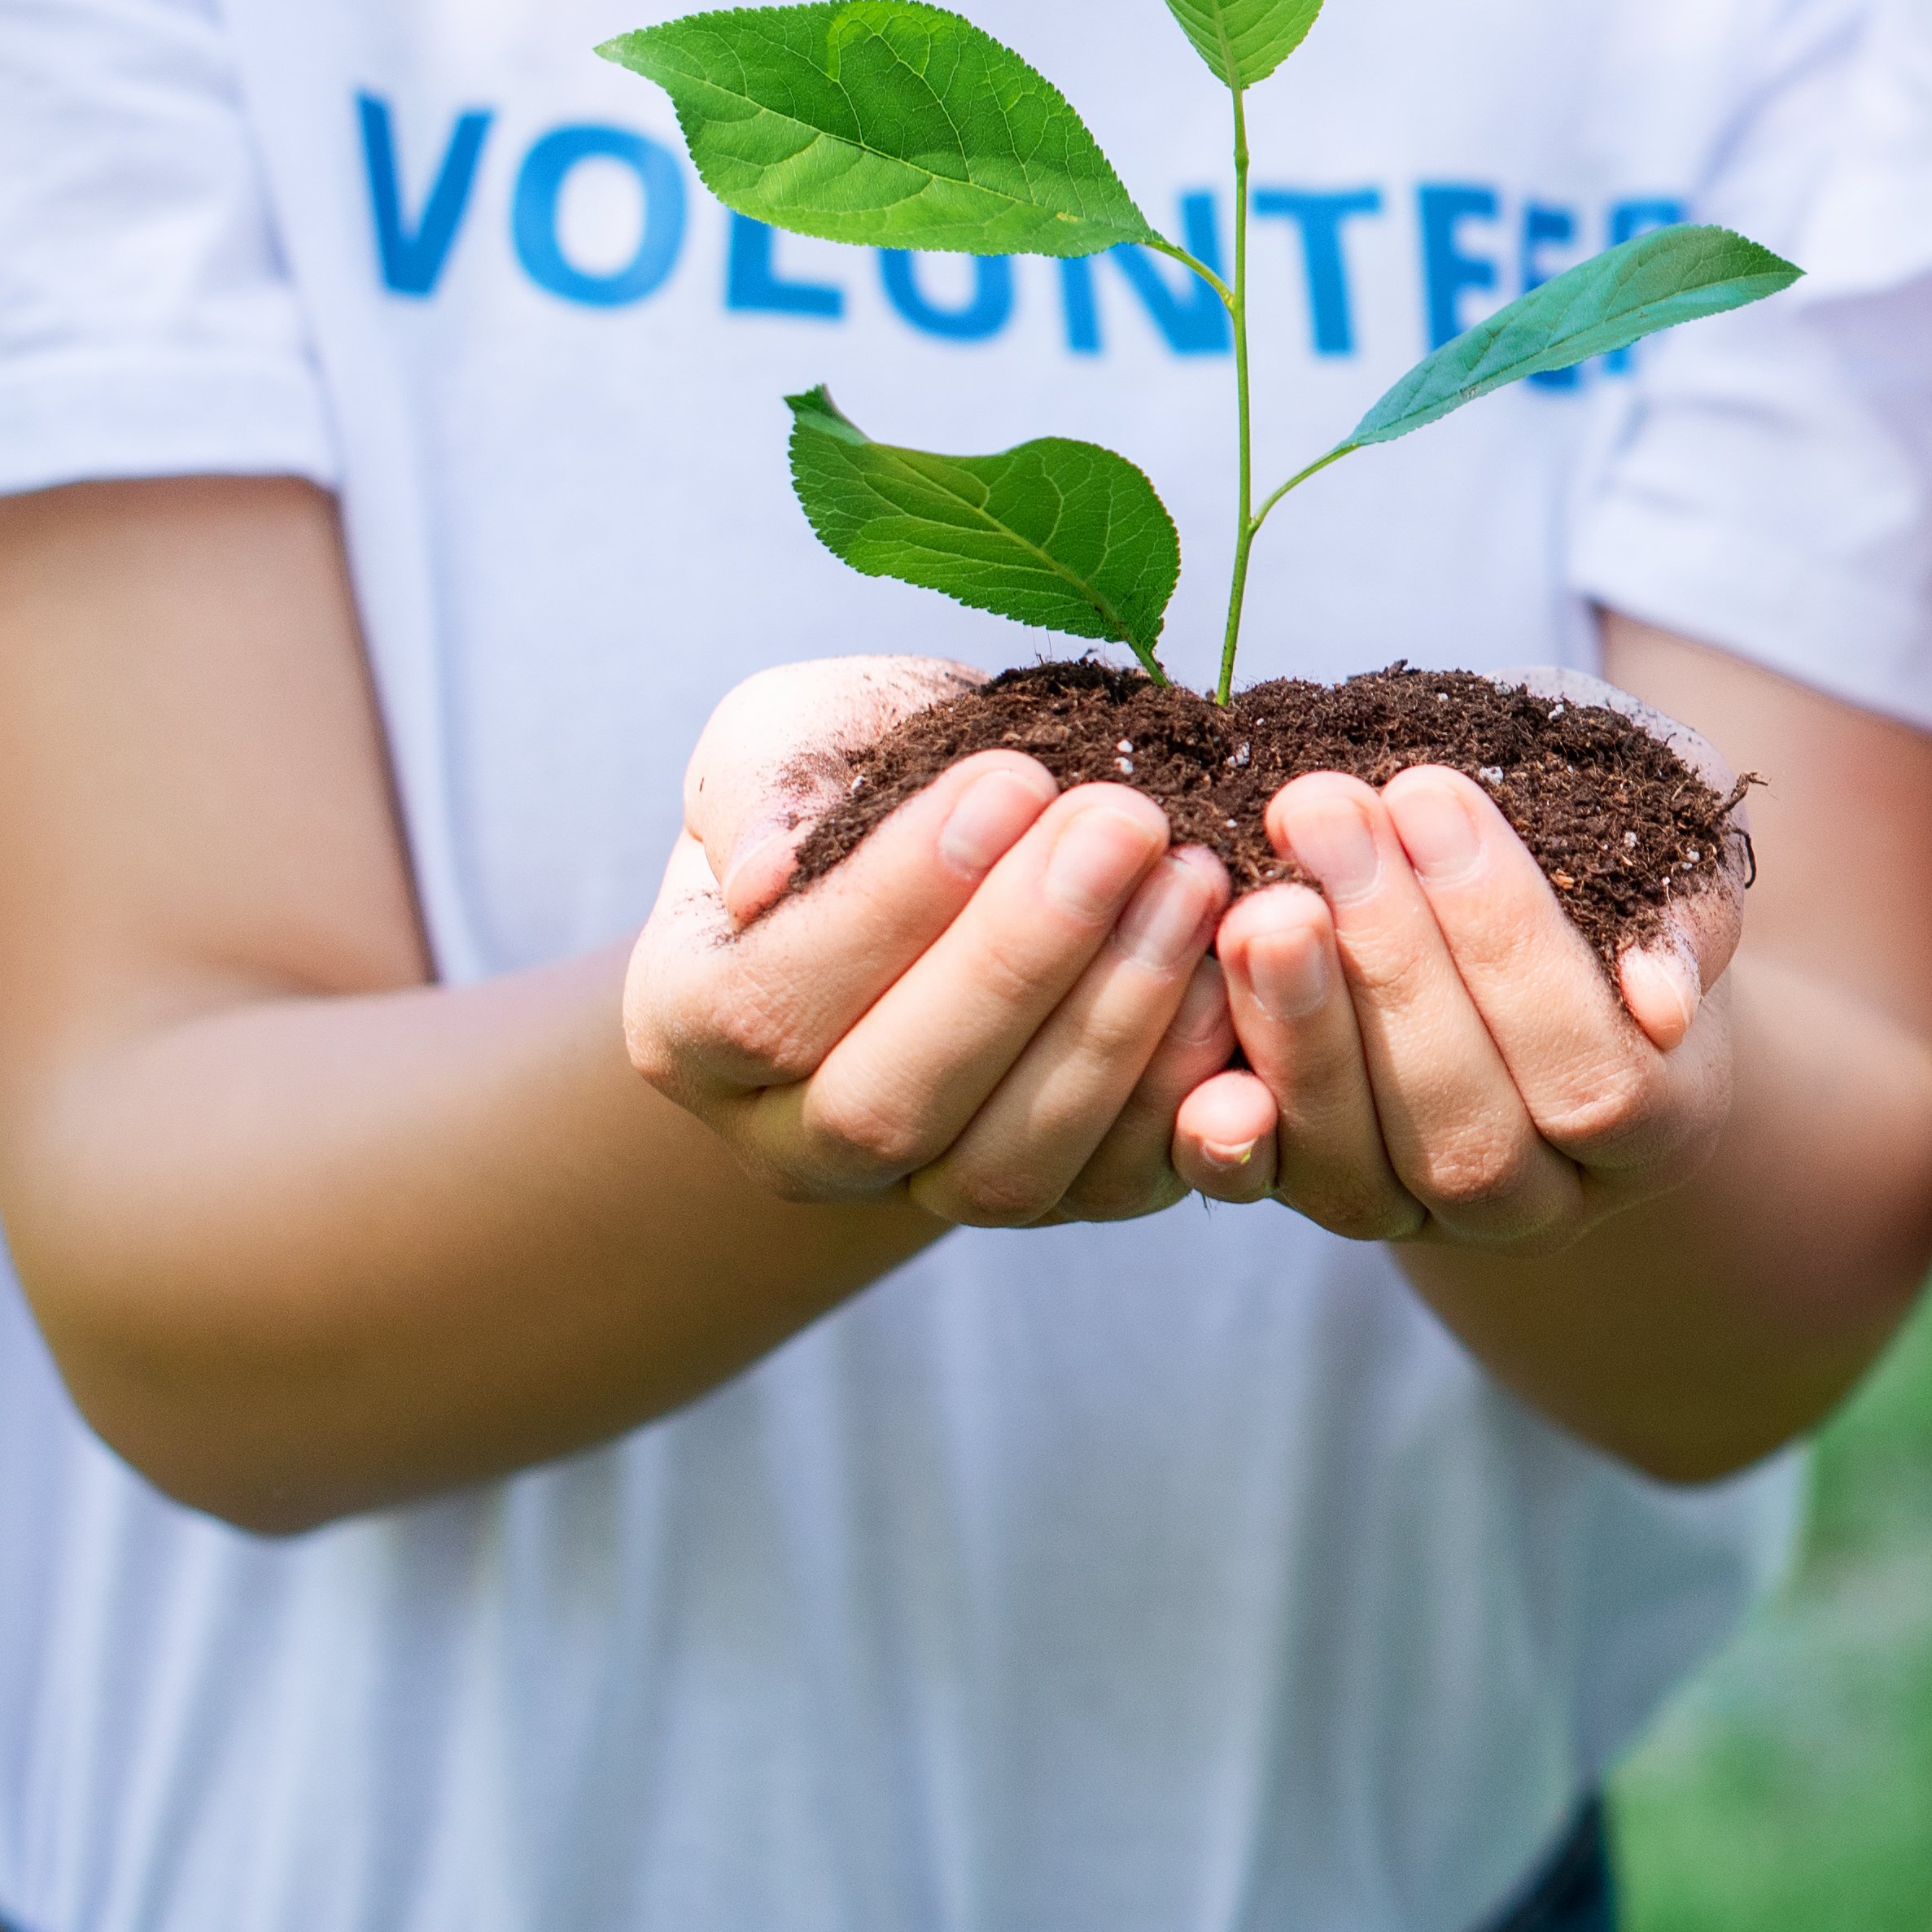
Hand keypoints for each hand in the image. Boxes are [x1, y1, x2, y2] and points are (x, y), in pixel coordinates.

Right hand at [624, 656, 1242, 1225]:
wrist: (975, 843)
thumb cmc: (864, 778)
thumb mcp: (795, 732)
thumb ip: (765, 780)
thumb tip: (762, 876)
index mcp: (692, 1026)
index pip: (765, 1002)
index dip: (892, 903)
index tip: (1013, 780)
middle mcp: (793, 1141)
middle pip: (886, 1106)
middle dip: (1019, 962)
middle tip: (1127, 824)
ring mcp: (925, 1189)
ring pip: (1004, 1169)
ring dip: (1114, 1022)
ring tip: (1193, 879)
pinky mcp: (1063, 1199)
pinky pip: (1119, 1187)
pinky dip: (1188, 1098)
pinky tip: (1238, 984)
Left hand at [1171, 701, 1748, 1249]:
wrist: (1532, 951)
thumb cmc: (1611, 881)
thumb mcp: (1672, 857)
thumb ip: (1687, 904)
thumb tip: (1658, 994)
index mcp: (1658, 1126)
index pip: (1596, 1076)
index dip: (1512, 944)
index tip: (1431, 794)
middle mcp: (1540, 1201)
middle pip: (1471, 1135)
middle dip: (1391, 963)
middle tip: (1321, 810)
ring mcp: (1422, 1215)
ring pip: (1359, 1175)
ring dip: (1301, 1031)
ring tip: (1255, 897)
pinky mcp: (1315, 1196)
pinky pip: (1262, 1191)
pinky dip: (1221, 1128)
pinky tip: (1192, 1027)